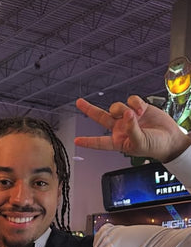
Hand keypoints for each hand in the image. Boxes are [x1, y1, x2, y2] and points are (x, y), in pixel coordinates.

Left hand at [74, 95, 190, 162]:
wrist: (170, 139)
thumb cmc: (155, 146)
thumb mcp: (139, 143)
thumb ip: (131, 129)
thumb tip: (126, 114)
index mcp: (118, 141)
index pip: (100, 142)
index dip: (88, 142)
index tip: (76, 141)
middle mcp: (120, 128)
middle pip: (101, 117)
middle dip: (89, 109)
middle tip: (79, 102)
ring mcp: (128, 117)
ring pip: (116, 107)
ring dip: (123, 108)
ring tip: (136, 115)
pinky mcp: (138, 108)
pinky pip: (130, 100)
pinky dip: (135, 103)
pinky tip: (141, 109)